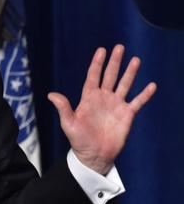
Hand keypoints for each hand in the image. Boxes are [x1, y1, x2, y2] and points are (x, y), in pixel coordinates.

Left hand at [47, 45, 156, 174]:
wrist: (94, 156)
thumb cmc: (79, 140)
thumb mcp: (69, 124)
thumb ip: (63, 108)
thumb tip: (51, 94)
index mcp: (89, 98)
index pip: (93, 76)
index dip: (97, 63)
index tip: (102, 50)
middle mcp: (103, 98)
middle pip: (110, 76)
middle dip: (115, 62)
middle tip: (119, 47)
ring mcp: (116, 105)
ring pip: (124, 85)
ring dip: (130, 73)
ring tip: (136, 60)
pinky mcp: (127, 115)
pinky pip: (137, 102)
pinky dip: (145, 94)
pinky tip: (152, 85)